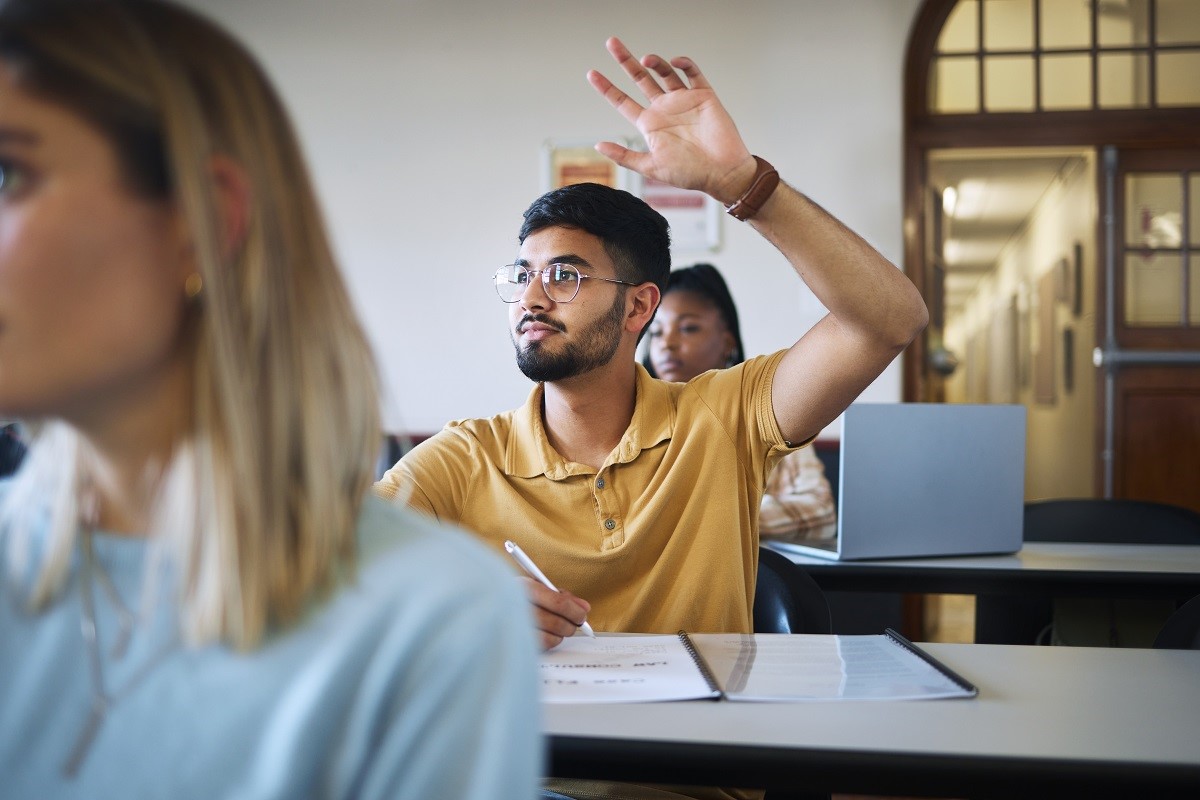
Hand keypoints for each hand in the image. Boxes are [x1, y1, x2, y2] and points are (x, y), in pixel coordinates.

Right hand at [520, 577, 591, 650]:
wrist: (485, 607)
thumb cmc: (513, 597)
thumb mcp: (534, 588)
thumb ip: (560, 596)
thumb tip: (584, 608)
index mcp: (523, 587)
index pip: (558, 602)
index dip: (575, 611)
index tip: (582, 615)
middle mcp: (517, 607)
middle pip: (557, 621)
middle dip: (571, 625)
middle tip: (574, 624)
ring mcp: (514, 627)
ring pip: (552, 636)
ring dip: (561, 634)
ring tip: (559, 629)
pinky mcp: (514, 643)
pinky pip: (542, 647)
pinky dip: (550, 642)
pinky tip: (548, 636)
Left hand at [587, 36, 755, 204]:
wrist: (722, 173)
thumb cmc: (689, 174)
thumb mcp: (651, 167)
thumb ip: (625, 156)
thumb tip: (598, 145)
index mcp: (650, 124)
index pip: (622, 101)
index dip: (607, 88)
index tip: (591, 73)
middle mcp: (664, 109)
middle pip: (640, 79)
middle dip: (625, 61)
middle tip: (611, 42)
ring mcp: (683, 100)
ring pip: (664, 72)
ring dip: (654, 62)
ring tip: (644, 59)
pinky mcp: (703, 95)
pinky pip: (692, 73)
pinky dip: (683, 64)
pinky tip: (674, 62)